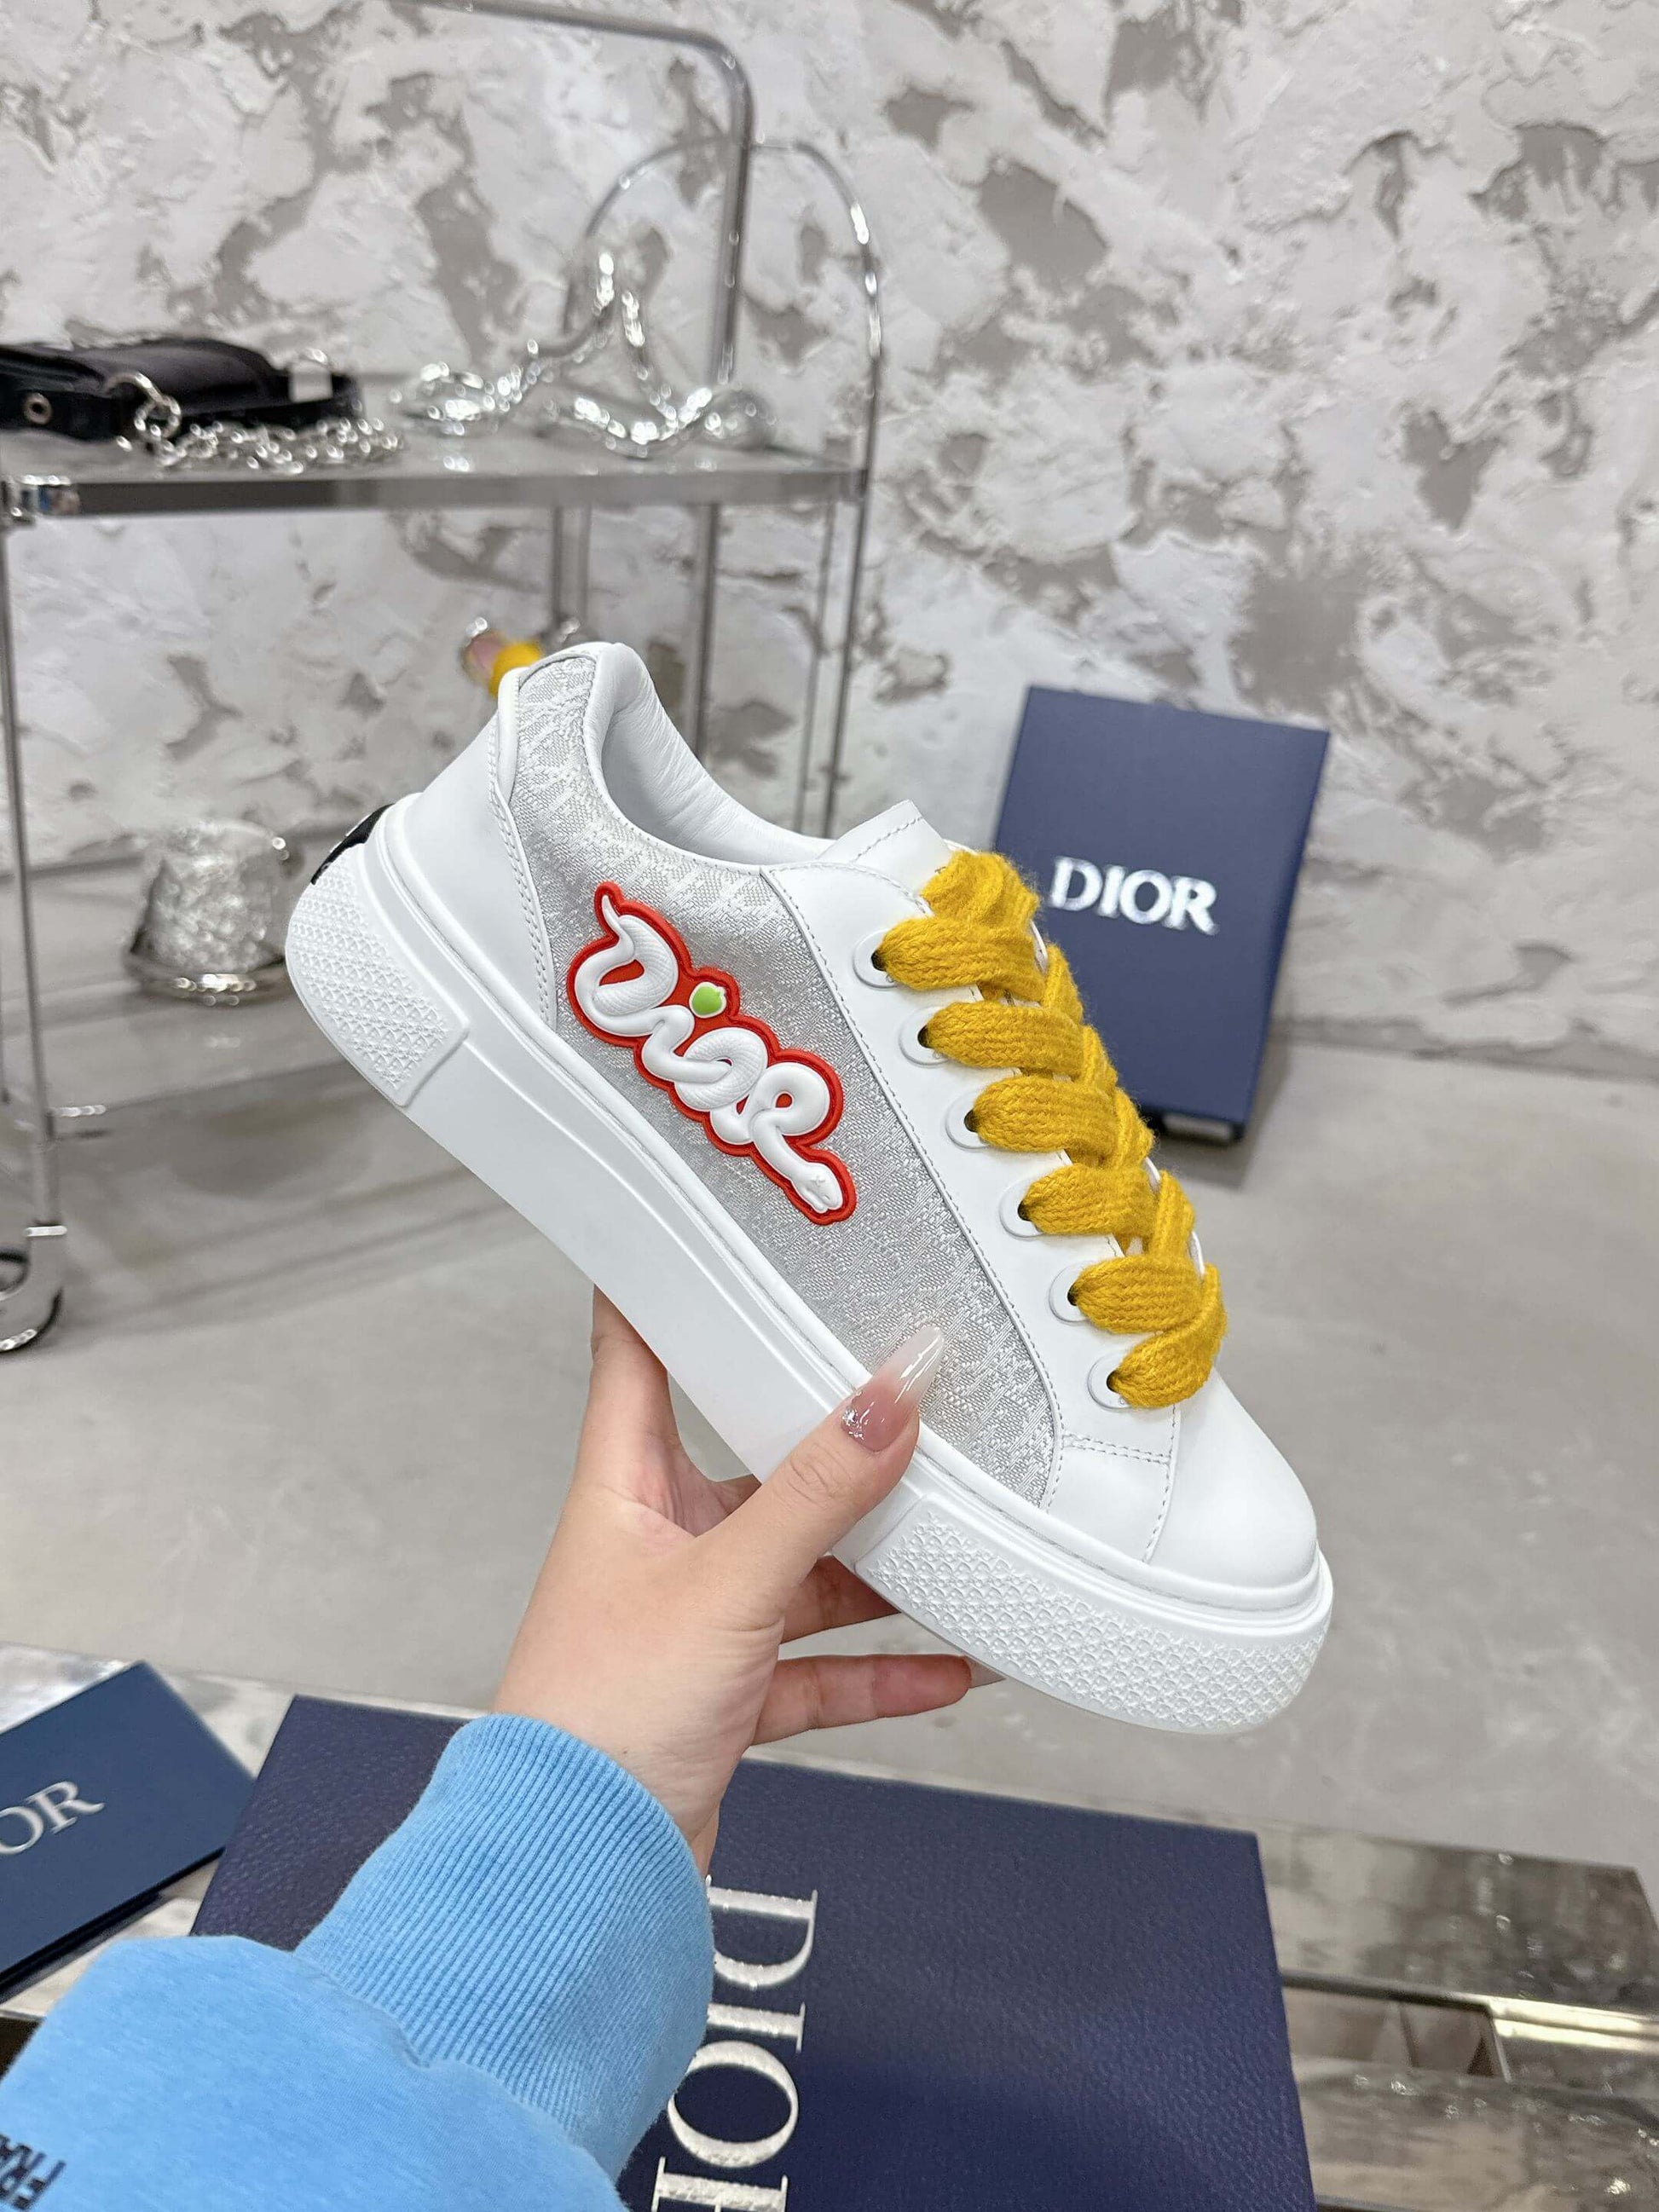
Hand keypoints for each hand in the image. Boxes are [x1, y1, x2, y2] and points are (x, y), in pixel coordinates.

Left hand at [494, 1292, 967, 1867]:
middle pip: (759, 1465)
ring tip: (966, 1543)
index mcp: (625, 1485)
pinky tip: (951, 1665)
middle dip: (838, 1444)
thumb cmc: (597, 1719)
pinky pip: (817, 1665)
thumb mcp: (728, 1583)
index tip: (719, 1224)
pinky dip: (880, 1667)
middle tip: (916, 1398)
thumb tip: (893, 1391)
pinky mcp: (725, 1694)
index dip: (669, 1281)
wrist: (573, 1873)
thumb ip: (820, 1491)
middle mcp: (658, 1540)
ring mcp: (694, 1619)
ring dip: (877, 1568)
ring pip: (801, 1568)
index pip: (640, 1351)